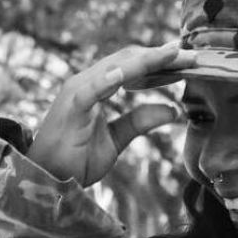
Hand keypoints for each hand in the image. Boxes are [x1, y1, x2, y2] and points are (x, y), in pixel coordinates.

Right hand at [26, 44, 194, 185]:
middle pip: (129, 61)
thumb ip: (140, 121)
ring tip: (173, 55)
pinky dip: (108, 80)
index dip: (161, 62)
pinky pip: (91, 90)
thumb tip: (172, 110)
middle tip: (192, 56)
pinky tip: (128, 74)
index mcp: (97, 87)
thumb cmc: (75, 160)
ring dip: (146, 61)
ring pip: (116, 68)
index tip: (189, 59)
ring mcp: (77, 92)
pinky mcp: (70, 107)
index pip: (134, 67)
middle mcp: (87, 83)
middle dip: (162, 57)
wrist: (44, 182)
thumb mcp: (116, 140)